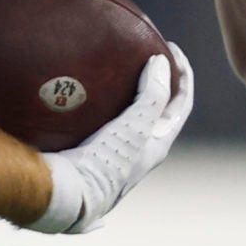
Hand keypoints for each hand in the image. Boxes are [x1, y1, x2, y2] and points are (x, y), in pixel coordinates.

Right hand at [26, 45, 193, 233]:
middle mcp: (137, 155)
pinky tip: (78, 97)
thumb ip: (152, 95)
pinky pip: (94, 125)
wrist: (63, 198)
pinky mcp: (85, 156)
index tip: (170, 47)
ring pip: (124, 119)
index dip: (182, 75)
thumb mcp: (135, 127)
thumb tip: (161, 61)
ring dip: (122, 96)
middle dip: (153, 83)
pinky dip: (94, 107)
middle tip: (140, 56)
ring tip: (108, 72)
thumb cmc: (104, 164)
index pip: (181, 105)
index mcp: (156, 148)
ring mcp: (111, 157)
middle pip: (154, 112)